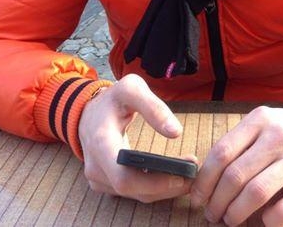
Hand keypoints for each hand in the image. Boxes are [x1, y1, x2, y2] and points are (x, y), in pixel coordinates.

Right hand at [78, 74, 194, 201]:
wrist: (89, 111)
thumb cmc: (112, 99)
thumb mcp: (131, 89)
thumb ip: (154, 107)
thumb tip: (176, 132)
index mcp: (101, 143)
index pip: (125, 177)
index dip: (155, 182)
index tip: (183, 172)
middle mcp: (96, 166)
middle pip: (134, 190)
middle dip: (166, 186)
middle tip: (193, 174)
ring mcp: (98, 177)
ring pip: (135, 194)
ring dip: (164, 187)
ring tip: (189, 173)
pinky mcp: (104, 182)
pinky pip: (132, 191)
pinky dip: (154, 186)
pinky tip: (172, 175)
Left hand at [190, 106, 282, 225]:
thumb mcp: (265, 125)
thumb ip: (240, 144)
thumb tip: (207, 179)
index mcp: (259, 120)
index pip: (222, 152)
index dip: (205, 179)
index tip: (198, 198)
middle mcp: (276, 136)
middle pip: (235, 175)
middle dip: (217, 201)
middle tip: (211, 215)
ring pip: (256, 193)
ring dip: (236, 213)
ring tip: (229, 220)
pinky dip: (267, 221)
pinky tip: (262, 221)